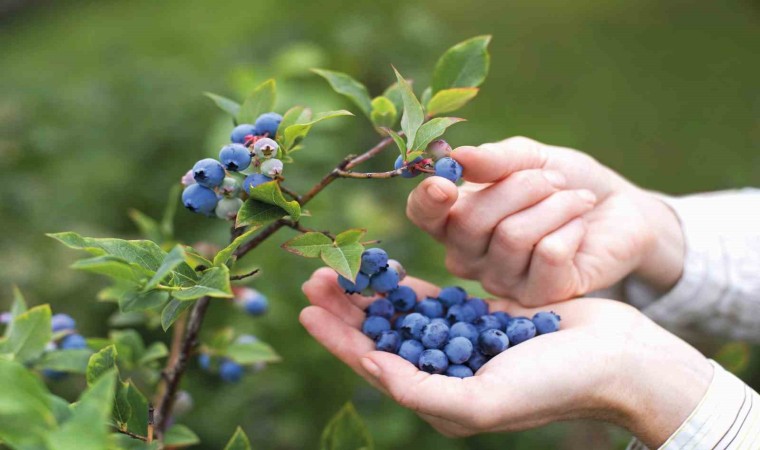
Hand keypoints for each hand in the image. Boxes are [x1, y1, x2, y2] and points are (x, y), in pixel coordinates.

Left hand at [299, 268, 711, 446]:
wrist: (614, 358)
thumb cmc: (553, 386)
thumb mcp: (482, 401)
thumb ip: (421, 392)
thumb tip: (370, 367)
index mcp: (440, 399)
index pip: (374, 366)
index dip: (337, 339)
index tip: (305, 311)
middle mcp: (445, 373)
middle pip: (381, 337)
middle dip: (346, 310)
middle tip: (314, 278)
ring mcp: (461, 343)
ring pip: (402, 315)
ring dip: (370, 293)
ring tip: (340, 268)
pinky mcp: (480, 316)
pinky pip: (433, 298)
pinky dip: (407, 285)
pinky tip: (385, 269)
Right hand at [406, 136, 684, 304]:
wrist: (619, 209)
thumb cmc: (565, 182)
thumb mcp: (530, 157)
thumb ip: (495, 159)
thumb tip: (457, 158)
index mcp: (456, 219)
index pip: (423, 216)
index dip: (427, 201)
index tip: (445, 183)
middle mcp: (470, 256)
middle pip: (470, 221)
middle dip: (520, 187)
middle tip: (553, 180)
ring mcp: (503, 281)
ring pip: (512, 237)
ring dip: (554, 205)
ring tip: (575, 201)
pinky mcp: (542, 297)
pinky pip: (548, 255)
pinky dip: (571, 228)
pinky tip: (580, 228)